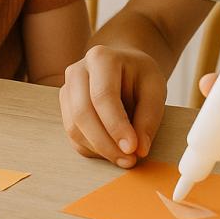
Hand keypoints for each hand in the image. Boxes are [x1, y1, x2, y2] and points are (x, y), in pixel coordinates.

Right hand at [59, 45, 166, 167]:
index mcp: (101, 58)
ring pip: (74, 127)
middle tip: (129, 160)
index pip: (103, 96)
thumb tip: (139, 149)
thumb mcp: (155, 88)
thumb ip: (149, 117)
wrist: (123, 66)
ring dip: (99, 149)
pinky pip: (73, 136)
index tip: (133, 148)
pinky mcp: (65, 107)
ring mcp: (67, 89)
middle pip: (82, 113)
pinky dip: (92, 149)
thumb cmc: (139, 75)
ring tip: (124, 157)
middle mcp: (77, 71)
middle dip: (105, 143)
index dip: (116, 126)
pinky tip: (112, 150)